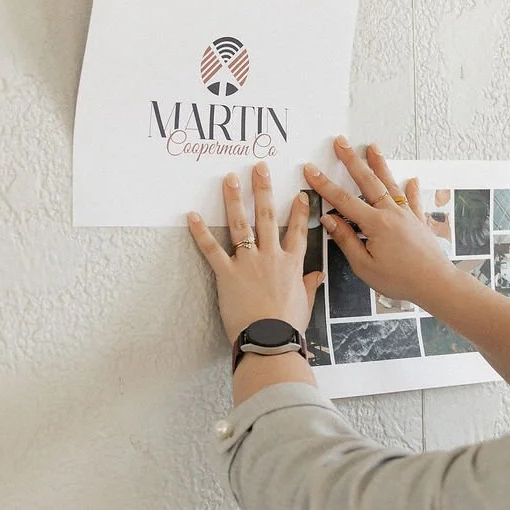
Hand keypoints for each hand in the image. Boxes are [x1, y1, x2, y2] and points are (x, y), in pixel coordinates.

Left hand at [187, 164, 323, 343]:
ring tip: (229, 178)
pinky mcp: (227, 274)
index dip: (299, 211)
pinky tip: (191, 215)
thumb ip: (310, 285)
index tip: (299, 193)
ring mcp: (248, 263)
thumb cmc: (289, 326)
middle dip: (264, 190)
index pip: (298, 231)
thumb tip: (318, 275)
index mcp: (292, 264)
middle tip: (259, 169)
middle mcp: (271, 257)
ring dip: (234, 199)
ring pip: (240, 225)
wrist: (270, 340)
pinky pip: (211, 249)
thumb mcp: (305, 303)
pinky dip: (200, 232)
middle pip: (267, 217)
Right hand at [305, 137, 464, 312]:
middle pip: (368, 181)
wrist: (436, 284)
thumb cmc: (401, 280)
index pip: (343, 200)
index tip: (311, 170)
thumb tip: (330, 220)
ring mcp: (408, 215)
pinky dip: (411, 189)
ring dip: (379, 164)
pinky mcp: (419, 221)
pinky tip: (411, 179)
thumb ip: (347, 240)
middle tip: (341, 142)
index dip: (324, 185)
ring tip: (371, 147)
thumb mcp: (365, 267)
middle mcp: (392, 213)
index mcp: (376, 224)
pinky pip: (413, 200)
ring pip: (390, 184)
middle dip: (351, 160)